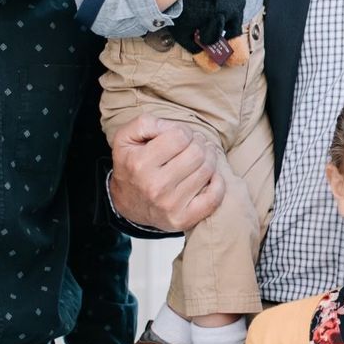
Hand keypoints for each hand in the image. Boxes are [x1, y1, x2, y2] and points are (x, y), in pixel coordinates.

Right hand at [109, 113, 224, 233]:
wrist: (128, 204)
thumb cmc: (132, 165)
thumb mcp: (125, 139)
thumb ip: (145, 123)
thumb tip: (172, 127)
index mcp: (140, 163)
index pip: (180, 136)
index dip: (184, 131)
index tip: (180, 136)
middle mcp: (155, 186)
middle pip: (197, 153)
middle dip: (199, 144)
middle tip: (194, 145)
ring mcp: (170, 205)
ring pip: (207, 171)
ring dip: (209, 159)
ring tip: (201, 157)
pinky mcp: (183, 219)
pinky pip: (214, 198)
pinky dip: (218, 183)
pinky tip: (211, 176)